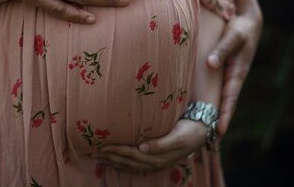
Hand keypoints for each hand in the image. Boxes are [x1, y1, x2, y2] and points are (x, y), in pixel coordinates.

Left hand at [90, 120, 205, 171]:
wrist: (202, 130)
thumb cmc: (190, 131)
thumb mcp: (178, 137)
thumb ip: (161, 144)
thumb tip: (143, 149)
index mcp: (157, 156)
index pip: (130, 155)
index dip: (115, 152)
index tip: (100, 147)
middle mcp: (154, 160)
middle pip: (126, 161)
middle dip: (109, 157)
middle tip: (91, 152)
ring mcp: (154, 160)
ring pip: (129, 163)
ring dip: (112, 160)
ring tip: (97, 156)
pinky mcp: (155, 155)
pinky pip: (135, 162)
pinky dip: (122, 161)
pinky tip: (113, 158)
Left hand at [207, 0, 262, 134]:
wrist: (247, 22)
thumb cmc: (240, 29)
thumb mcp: (233, 36)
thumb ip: (223, 48)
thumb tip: (212, 63)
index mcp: (237, 73)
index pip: (230, 98)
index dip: (225, 115)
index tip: (220, 130)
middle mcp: (233, 79)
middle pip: (225, 105)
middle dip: (218, 122)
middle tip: (209, 142)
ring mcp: (228, 77)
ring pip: (219, 99)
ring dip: (213, 115)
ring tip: (203, 133)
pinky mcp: (222, 73)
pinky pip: (215, 90)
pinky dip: (209, 101)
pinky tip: (197, 109)